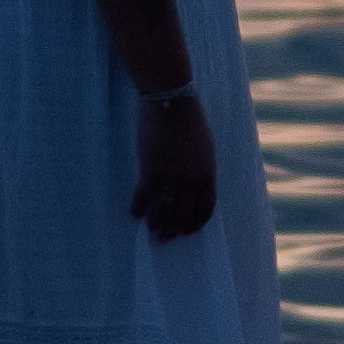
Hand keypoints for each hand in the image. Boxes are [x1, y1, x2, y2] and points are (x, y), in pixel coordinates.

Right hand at [127, 82, 216, 242]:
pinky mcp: (151, 170)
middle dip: (173, 231)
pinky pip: (144, 196)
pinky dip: (139, 207)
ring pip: (163, 210)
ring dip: (156, 223)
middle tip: (164, 240)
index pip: (205, 208)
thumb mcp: (205, 149)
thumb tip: (194, 188)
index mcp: (208, 174)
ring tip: (151, 230)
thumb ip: (202, 170)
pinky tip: (135, 214)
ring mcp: (171, 177)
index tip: (187, 232)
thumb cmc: (190, 122)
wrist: (172, 103)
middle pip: (183, 214)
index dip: (195, 223)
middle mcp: (191, 180)